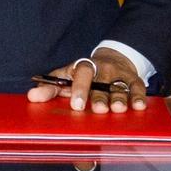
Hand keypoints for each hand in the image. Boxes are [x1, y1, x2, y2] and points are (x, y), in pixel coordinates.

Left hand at [26, 47, 146, 112]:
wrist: (111, 60)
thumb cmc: (83, 75)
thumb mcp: (66, 77)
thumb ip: (49, 88)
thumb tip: (31, 96)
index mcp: (83, 67)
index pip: (81, 74)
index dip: (79, 88)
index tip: (77, 105)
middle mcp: (102, 69)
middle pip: (101, 82)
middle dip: (100, 96)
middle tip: (99, 109)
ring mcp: (119, 74)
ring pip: (119, 86)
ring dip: (119, 97)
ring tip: (118, 108)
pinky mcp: (134, 80)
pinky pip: (138, 87)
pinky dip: (139, 96)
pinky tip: (138, 106)